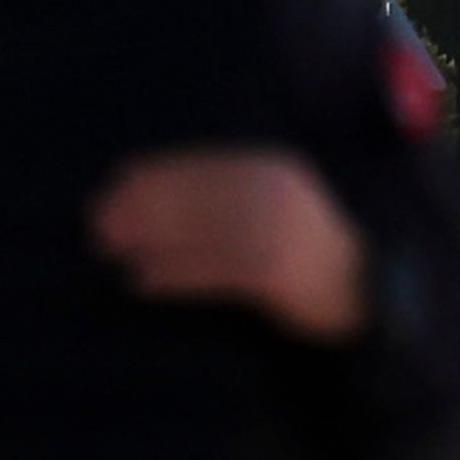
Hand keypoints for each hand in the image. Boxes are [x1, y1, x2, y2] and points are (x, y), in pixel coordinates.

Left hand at [91, 148, 368, 344]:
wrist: (360, 295)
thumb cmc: (300, 250)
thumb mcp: (270, 205)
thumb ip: (225, 194)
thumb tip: (150, 193)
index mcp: (275, 168)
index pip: (206, 164)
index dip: (157, 173)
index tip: (115, 181)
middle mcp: (279, 194)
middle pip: (198, 194)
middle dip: (145, 205)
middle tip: (99, 220)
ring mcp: (282, 233)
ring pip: (202, 231)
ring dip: (151, 238)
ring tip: (111, 249)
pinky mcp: (279, 274)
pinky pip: (214, 271)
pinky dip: (174, 273)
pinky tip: (141, 279)